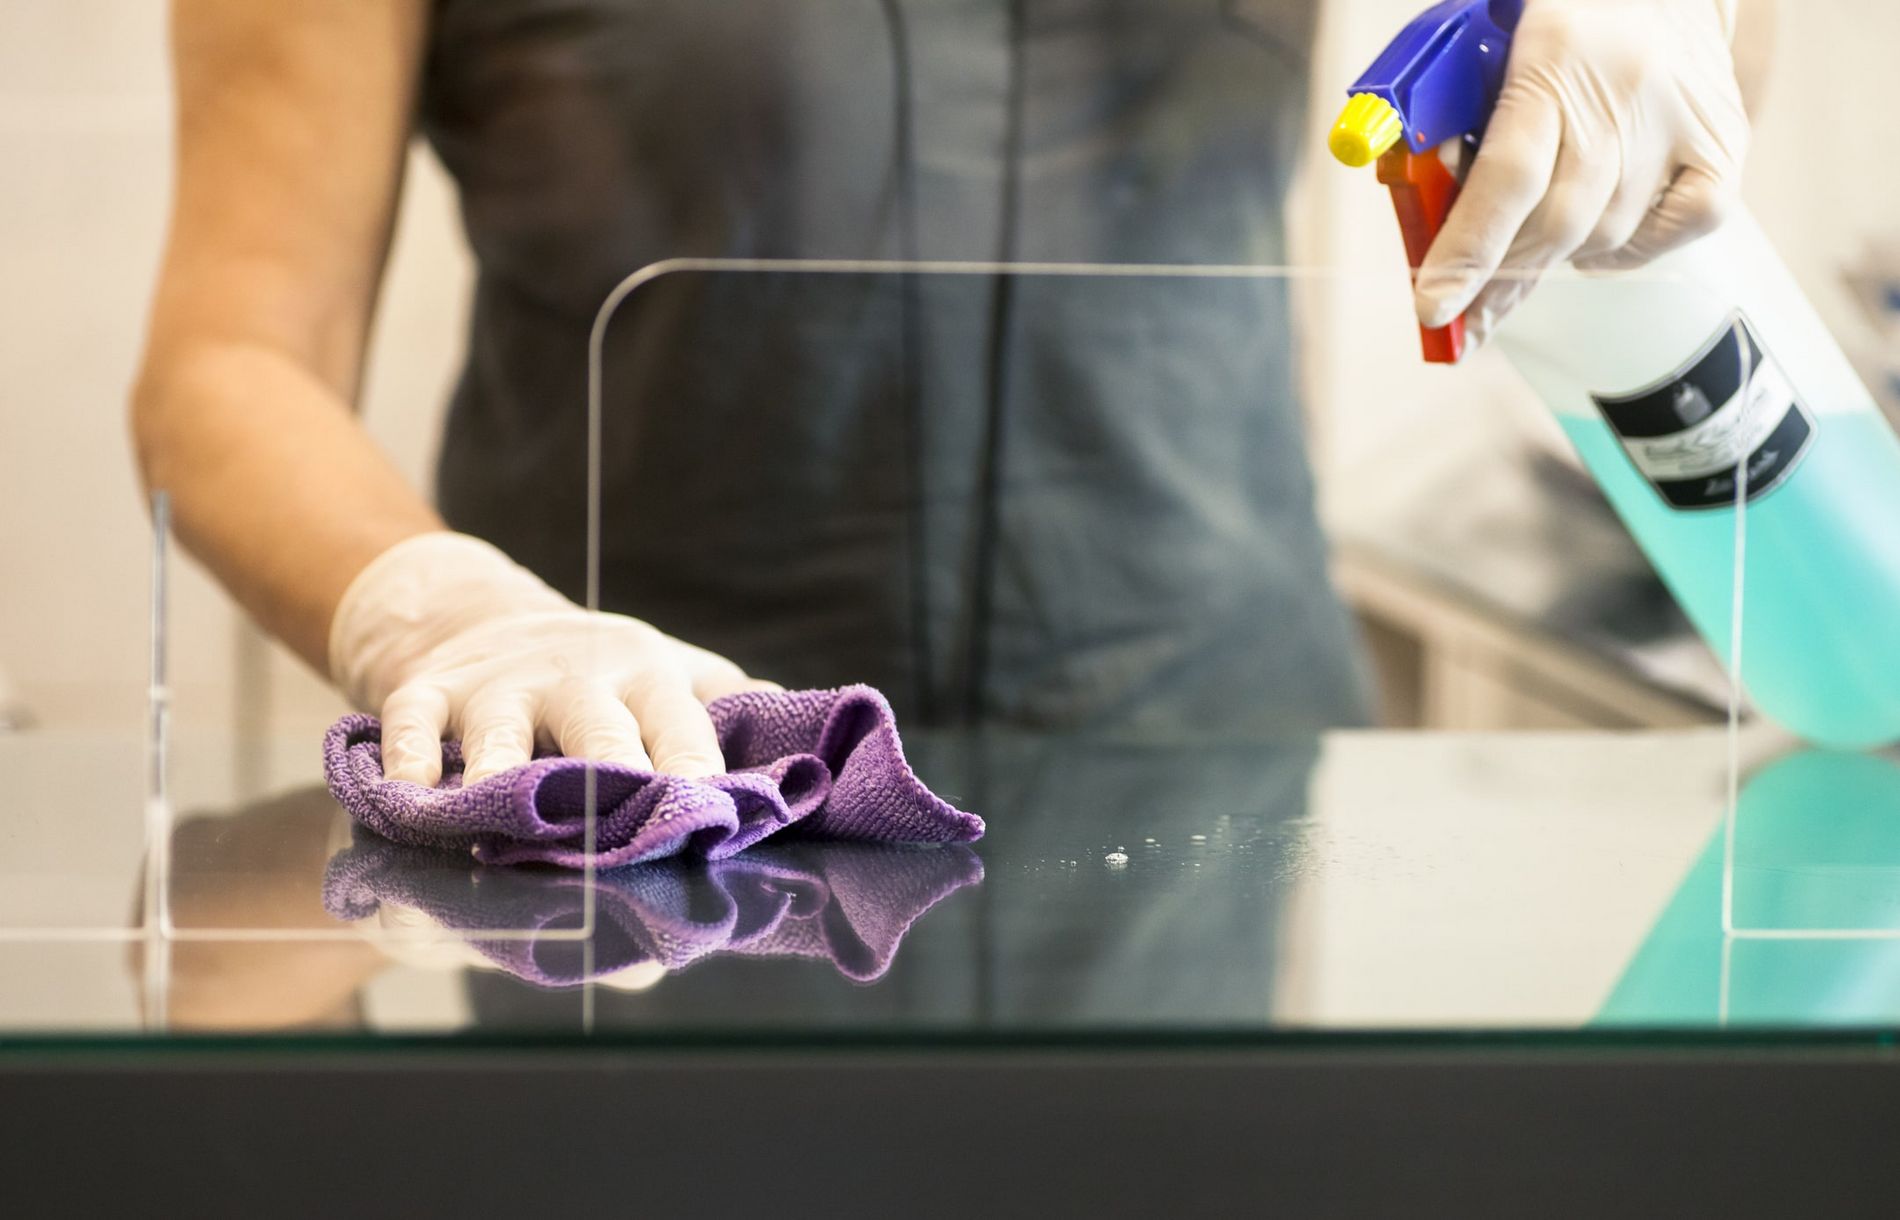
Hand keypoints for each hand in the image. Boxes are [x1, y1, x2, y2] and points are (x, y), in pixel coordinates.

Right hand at [328, 533, 776, 785]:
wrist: (494, 618)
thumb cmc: (608, 674)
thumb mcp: (677, 676)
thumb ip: (736, 712)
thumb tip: (811, 745)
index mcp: (649, 680)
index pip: (683, 725)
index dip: (696, 766)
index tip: (711, 808)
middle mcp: (576, 681)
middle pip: (597, 728)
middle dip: (609, 769)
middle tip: (619, 811)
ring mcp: (498, 687)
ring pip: (498, 731)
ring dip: (496, 770)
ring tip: (495, 806)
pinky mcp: (429, 691)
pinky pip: (410, 722)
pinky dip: (405, 758)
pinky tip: (410, 795)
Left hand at [1416, 0, 1753, 347]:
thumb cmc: (1566, 26)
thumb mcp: (1495, 52)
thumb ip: (1459, 124)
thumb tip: (1435, 221)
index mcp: (1554, 55)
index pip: (1508, 177)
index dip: (1468, 252)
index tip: (1434, 310)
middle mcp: (1626, 90)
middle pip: (1559, 221)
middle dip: (1501, 278)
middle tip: (1467, 311)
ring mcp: (1682, 121)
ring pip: (1607, 235)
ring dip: (1558, 254)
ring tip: (1536, 232)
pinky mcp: (1724, 145)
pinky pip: (1675, 230)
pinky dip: (1628, 250)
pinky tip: (1601, 233)